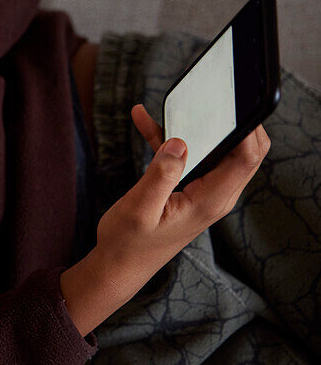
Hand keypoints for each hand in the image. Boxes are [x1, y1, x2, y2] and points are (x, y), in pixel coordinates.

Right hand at [95, 104, 270, 288]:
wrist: (118, 265)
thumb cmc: (127, 242)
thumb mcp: (139, 207)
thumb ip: (161, 173)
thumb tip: (181, 141)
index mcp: (209, 200)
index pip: (246, 157)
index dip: (246, 128)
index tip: (229, 104)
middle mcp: (214, 195)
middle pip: (243, 151)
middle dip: (231, 122)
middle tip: (210, 99)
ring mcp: (204, 192)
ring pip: (215, 150)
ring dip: (194, 127)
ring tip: (163, 109)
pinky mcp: (189, 189)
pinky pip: (189, 157)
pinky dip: (171, 140)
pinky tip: (146, 122)